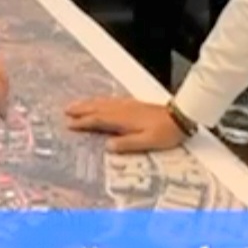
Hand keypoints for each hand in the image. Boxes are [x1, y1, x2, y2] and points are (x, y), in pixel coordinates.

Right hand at [64, 97, 185, 152]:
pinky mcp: (133, 104)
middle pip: (97, 108)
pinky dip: (100, 101)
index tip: (69, 124)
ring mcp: (127, 105)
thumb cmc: (165, 131)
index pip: (98, 119)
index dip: (83, 122)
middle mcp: (123, 110)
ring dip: (88, 103)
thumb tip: (108, 146)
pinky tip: (99, 102)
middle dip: (81, 109)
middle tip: (66, 111)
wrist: (181, 116)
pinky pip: (110, 100)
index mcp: (123, 119)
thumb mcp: (147, 142)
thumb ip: (127, 144)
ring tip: (76, 105)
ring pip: (103, 102)